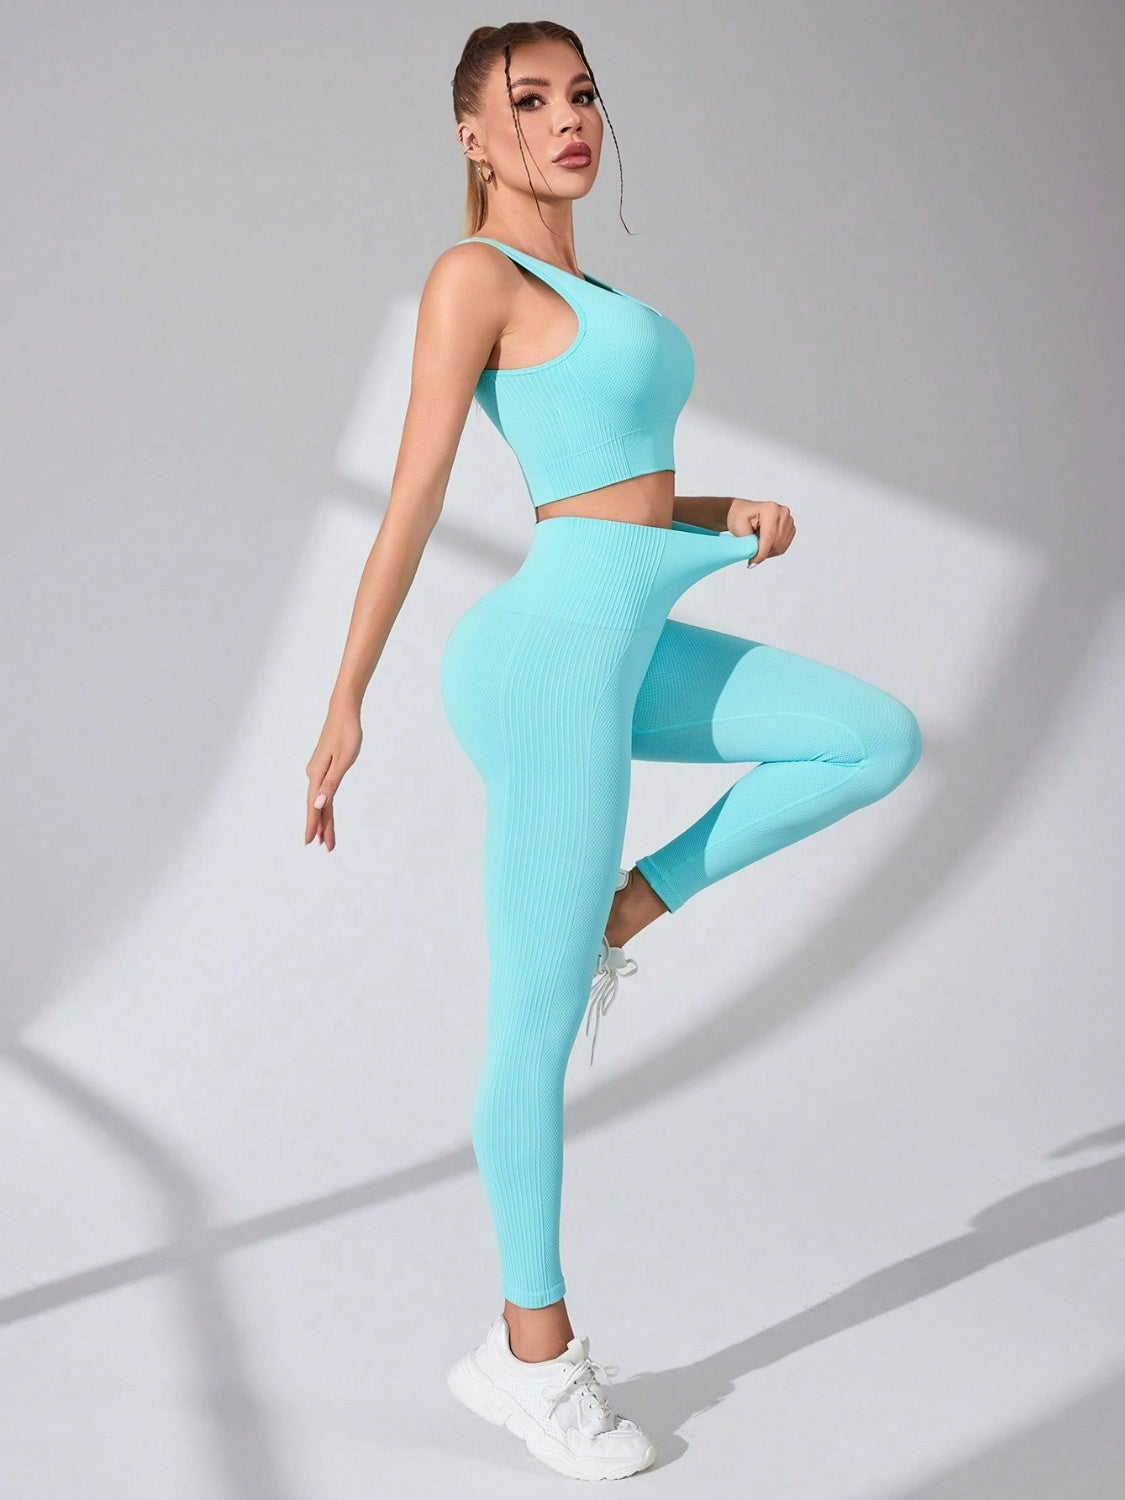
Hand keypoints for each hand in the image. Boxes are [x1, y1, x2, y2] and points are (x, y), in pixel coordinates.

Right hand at [305, 703, 362, 850]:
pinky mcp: (323, 766)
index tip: (309, 842)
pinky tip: (325, 812)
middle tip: (326, 847)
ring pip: (320, 800)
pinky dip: (325, 804)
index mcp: (318, 775)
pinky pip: (323, 791)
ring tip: (324, 837)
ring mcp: (317, 771)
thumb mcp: (343, 760)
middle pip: (317, 806)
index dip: (313, 825)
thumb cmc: (347, 734)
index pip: (315, 806)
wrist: (344, 712)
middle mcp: (314, 774)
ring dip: (323, 818)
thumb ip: (331, 783)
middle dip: (321, 827)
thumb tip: (320, 803)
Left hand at [726, 497, 795, 565]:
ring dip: (768, 552)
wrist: (743, 512)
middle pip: (776, 543)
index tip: (752, 562)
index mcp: (770, 509)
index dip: (761, 552)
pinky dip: (772, 550)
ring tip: (756, 546)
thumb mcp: (738, 527)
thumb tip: (755, 552)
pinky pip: (783, 546)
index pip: (769, 536)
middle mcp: (782, 513)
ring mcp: (788, 520)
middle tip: (751, 555)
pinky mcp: (790, 528)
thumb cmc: (739, 516)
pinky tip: (763, 545)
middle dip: (763, 553)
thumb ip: (748, 540)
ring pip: (781, 547)